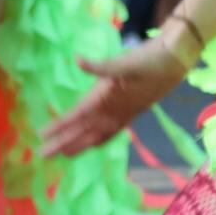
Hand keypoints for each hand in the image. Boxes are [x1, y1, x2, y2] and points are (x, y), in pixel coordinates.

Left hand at [39, 32, 193, 155]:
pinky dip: (98, 140)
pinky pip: (109, 134)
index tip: (41, 135)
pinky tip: (94, 142)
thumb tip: (77, 60)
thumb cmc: (148, 60)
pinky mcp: (130, 114)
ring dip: (79, 145)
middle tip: (43, 155)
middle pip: (82, 132)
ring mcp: (122, 115)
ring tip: (64, 154)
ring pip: (96, 136)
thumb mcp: (123, 61)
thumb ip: (98, 65)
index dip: (59, 126)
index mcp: (107, 100)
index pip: (77, 116)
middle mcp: (113, 112)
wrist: (174, 63)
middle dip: (63, 143)